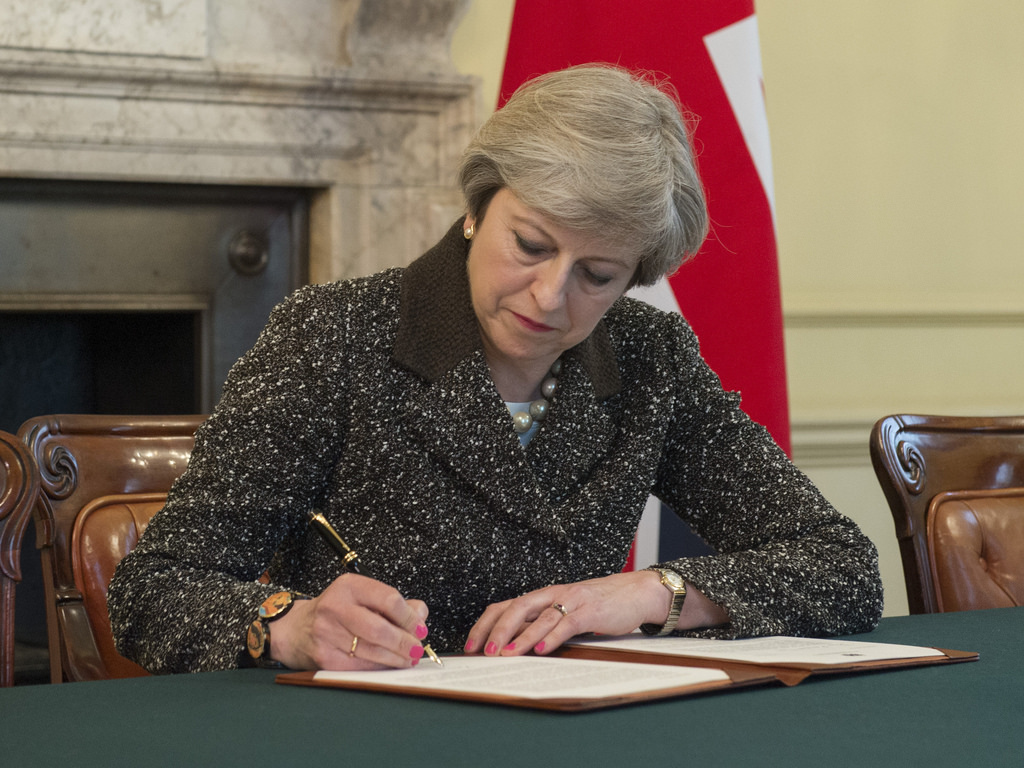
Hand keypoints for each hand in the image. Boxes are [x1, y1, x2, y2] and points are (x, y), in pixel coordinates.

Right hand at [267, 573, 429, 670]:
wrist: (296, 630)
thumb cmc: (336, 612)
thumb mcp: (362, 596)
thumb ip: (394, 604)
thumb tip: (420, 615)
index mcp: (349, 586)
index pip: (389, 599)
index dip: (409, 617)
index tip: (420, 628)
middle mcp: (335, 607)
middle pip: (380, 629)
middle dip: (404, 642)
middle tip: (416, 649)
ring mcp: (327, 634)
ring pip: (371, 651)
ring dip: (396, 658)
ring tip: (408, 659)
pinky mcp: (325, 658)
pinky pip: (360, 667)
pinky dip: (379, 668)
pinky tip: (389, 666)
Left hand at [464, 570, 670, 656]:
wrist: (635, 592)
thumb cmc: (599, 605)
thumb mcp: (565, 612)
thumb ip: (543, 624)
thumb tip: (514, 647)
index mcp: (543, 595)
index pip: (505, 606)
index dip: (485, 624)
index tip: (472, 645)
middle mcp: (553, 594)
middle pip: (516, 608)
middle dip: (497, 630)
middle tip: (485, 651)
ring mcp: (572, 600)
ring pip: (540, 617)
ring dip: (521, 637)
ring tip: (507, 653)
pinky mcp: (590, 610)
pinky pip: (567, 623)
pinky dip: (553, 637)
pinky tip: (543, 650)